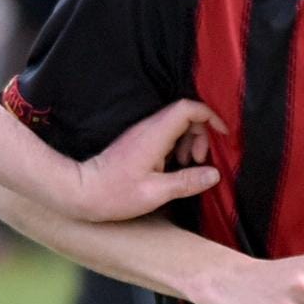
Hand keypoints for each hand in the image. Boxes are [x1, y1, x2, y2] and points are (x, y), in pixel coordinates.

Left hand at [76, 100, 227, 221]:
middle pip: (185, 115)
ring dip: (190, 142)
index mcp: (155, 135)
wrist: (81, 192)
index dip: (210, 117)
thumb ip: (187, 181)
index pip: (188, 109)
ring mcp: (142, 134)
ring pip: (176, 125)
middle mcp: (148, 128)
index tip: (222, 135)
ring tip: (188, 166)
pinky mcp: (138, 142)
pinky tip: (175, 168)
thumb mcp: (156, 193)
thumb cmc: (114, 194)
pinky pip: (166, 135)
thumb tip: (214, 174)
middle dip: (201, 134)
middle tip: (200, 160)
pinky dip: (178, 147)